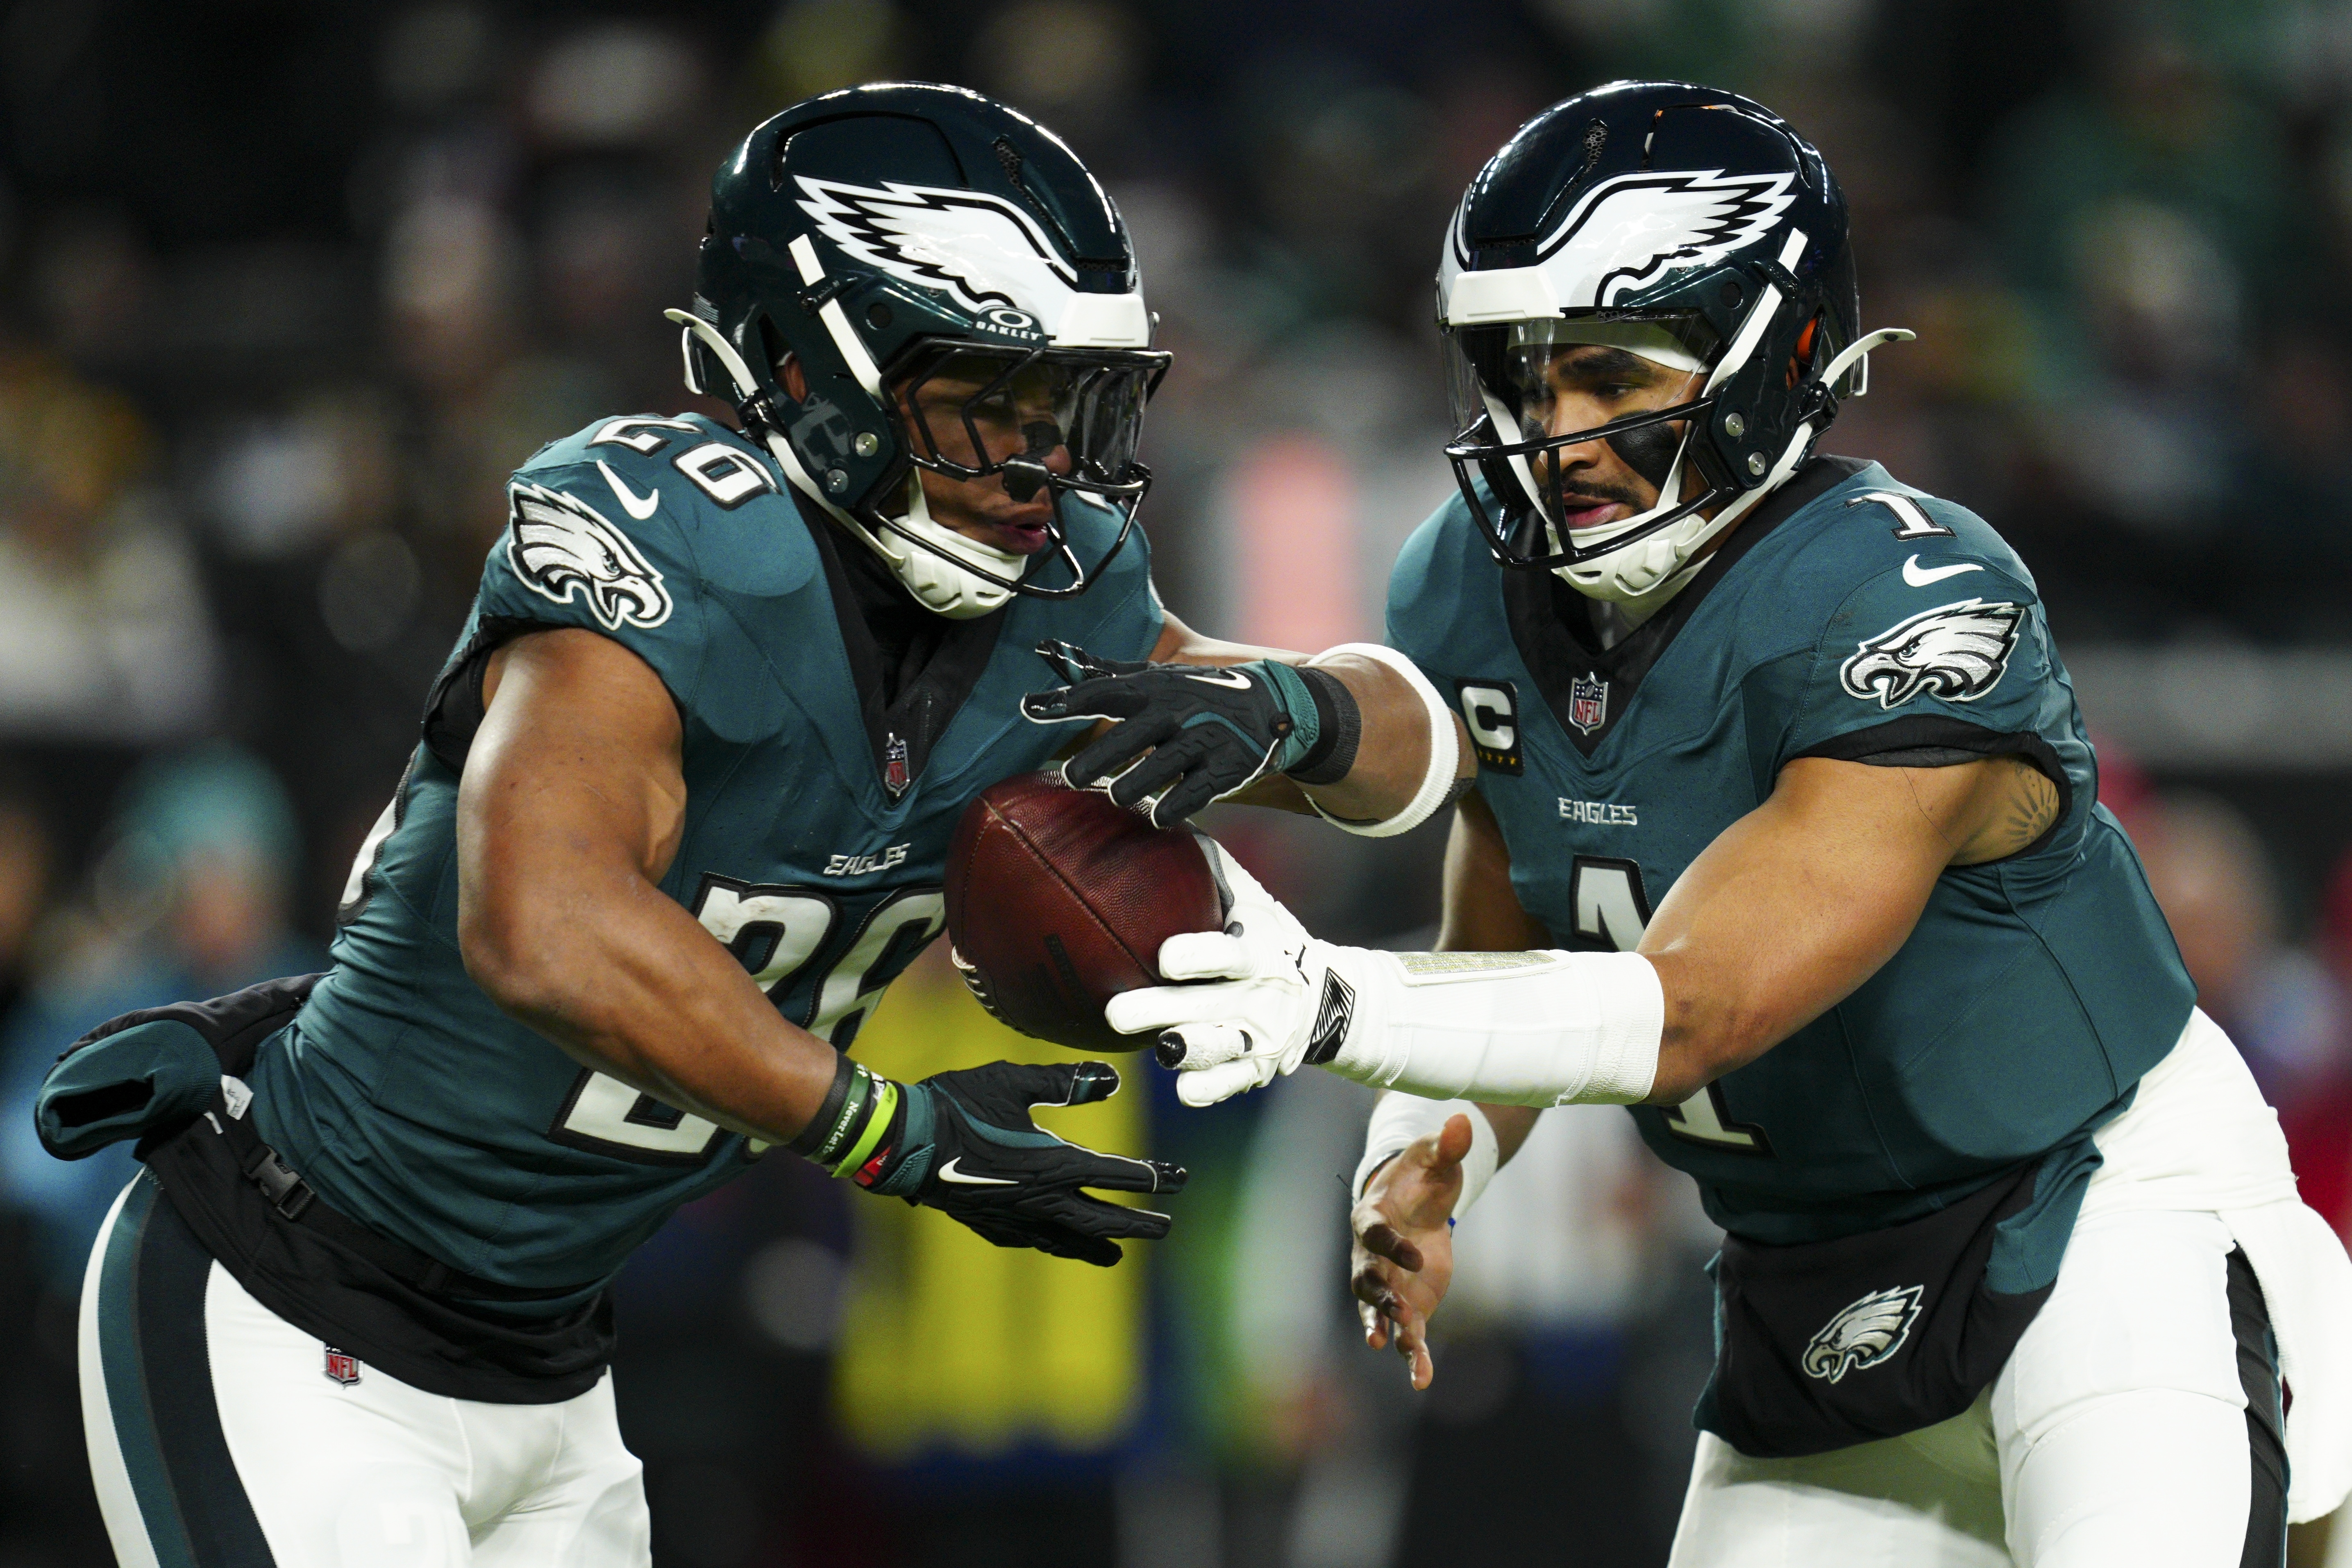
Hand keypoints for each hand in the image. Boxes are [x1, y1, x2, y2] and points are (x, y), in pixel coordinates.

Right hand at [858, 1059, 1186, 1265]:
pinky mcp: (988, 1224)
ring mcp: (1013, 1217)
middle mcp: (1039, 1198)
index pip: (1115, 1174)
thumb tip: (1111, 1082)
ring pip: (1067, 1238)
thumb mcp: (1012, 1081)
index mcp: (1052, 1163)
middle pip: (1100, 1217)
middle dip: (1136, 1223)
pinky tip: (1056, 1245)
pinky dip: (1053, 1245)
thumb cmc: (957, 1104)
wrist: (901, 1142)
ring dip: (1097, 1244)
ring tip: (1118, 1255)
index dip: (1150, 1178)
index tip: (1177, 1180)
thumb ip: (1064, 1081)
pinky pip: (1032, 1241)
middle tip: (1166, 1228)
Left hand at [1020, 640, 1320, 825]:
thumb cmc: (1198, 692)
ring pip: (1154, 772)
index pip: (1102, 692)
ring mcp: (1203, 741)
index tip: (1029, 709)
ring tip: (1118, 795)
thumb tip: (1049, 652)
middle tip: (1071, 778)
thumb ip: (1104, 672)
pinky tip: (1157, 815)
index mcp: (1154, 687)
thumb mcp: (1157, 675)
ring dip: (1129, 788)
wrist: (1272, 706)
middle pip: (1125, 739)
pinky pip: (1190, 797)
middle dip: (1094, 761)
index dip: (1065, 701)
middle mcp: (1176, 711)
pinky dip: (1169, 809)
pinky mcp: (1226, 769)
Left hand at [1102, 841, 1368, 1105]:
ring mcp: (1257, 1037)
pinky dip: (1205, 1087)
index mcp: (1256, 951)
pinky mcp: (1254, 1070)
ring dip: (1187, 1052)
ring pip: (1217, 1050)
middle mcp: (1258, 997)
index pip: (1227, 955)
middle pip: (1207, 1007)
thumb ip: (1209, 864)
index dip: (1198, 956)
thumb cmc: (1269, 935)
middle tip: (1116, 1012)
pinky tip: (1184, 1086)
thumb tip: (1152, 814)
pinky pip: (1227, 1085)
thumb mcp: (1251, 898)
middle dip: (1161, 1011)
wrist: (1327, 997)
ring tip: (1159, 1048)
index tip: (1165, 956)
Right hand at [1350, 1113, 1469, 1389]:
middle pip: (1366, 1280)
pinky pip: (1405, 1334)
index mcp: (1371, 1217)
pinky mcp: (1408, 1304)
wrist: (1418, 1204)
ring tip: (1399, 1350)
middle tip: (1400, 1311)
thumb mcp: (1435, 1158)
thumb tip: (1460, 1119)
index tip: (1420, 1254)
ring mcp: (1386, 1284)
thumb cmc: (1421, 1176)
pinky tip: (1421, 1380)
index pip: (1373, 1234)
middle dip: (1380, 1298)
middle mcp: (1370, 1256)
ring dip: (1388, 1329)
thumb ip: (1447, 1145)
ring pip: (1378, 1312)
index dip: (1392, 1245)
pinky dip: (1412, 1355)